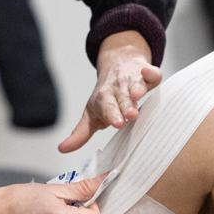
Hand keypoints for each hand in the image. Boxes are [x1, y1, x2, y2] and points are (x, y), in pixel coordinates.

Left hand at [59, 30, 161, 152]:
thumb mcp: (91, 114)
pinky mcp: (145, 73)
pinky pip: (151, 73)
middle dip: (126, 106)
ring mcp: (132, 80)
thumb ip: (80, 133)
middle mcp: (118, 89)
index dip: (112, 115)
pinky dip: (151, 72)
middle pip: (122, 98)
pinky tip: (148, 72)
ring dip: (137, 89)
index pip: (107, 108)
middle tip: (130, 115)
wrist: (116, 63)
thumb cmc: (106, 95)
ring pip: (136, 85)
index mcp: (104, 99)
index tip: (117, 124)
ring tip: (137, 96)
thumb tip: (62, 149)